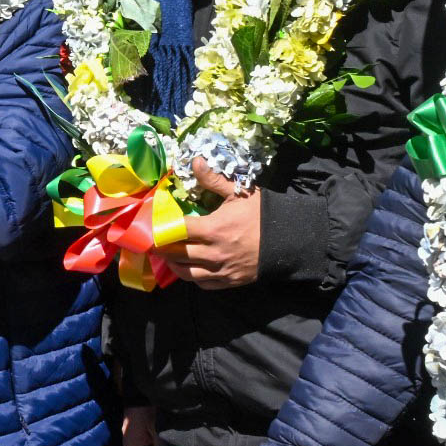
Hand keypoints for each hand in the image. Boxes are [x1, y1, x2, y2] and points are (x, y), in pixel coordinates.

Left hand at [156, 159, 260, 288]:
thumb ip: (213, 179)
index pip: (178, 230)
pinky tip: (189, 269)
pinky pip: (204, 284)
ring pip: (187, 273)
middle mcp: (214, 252)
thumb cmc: (263, 214)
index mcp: (214, 229)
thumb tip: (195, 161)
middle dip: (163, 248)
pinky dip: (193, 278)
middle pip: (178, 254)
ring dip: (174, 265)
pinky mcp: (231, 281)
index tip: (152, 225)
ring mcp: (222, 270)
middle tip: (152, 243)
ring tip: (167, 257)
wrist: (292, 240)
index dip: (162, 228)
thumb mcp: (239, 192)